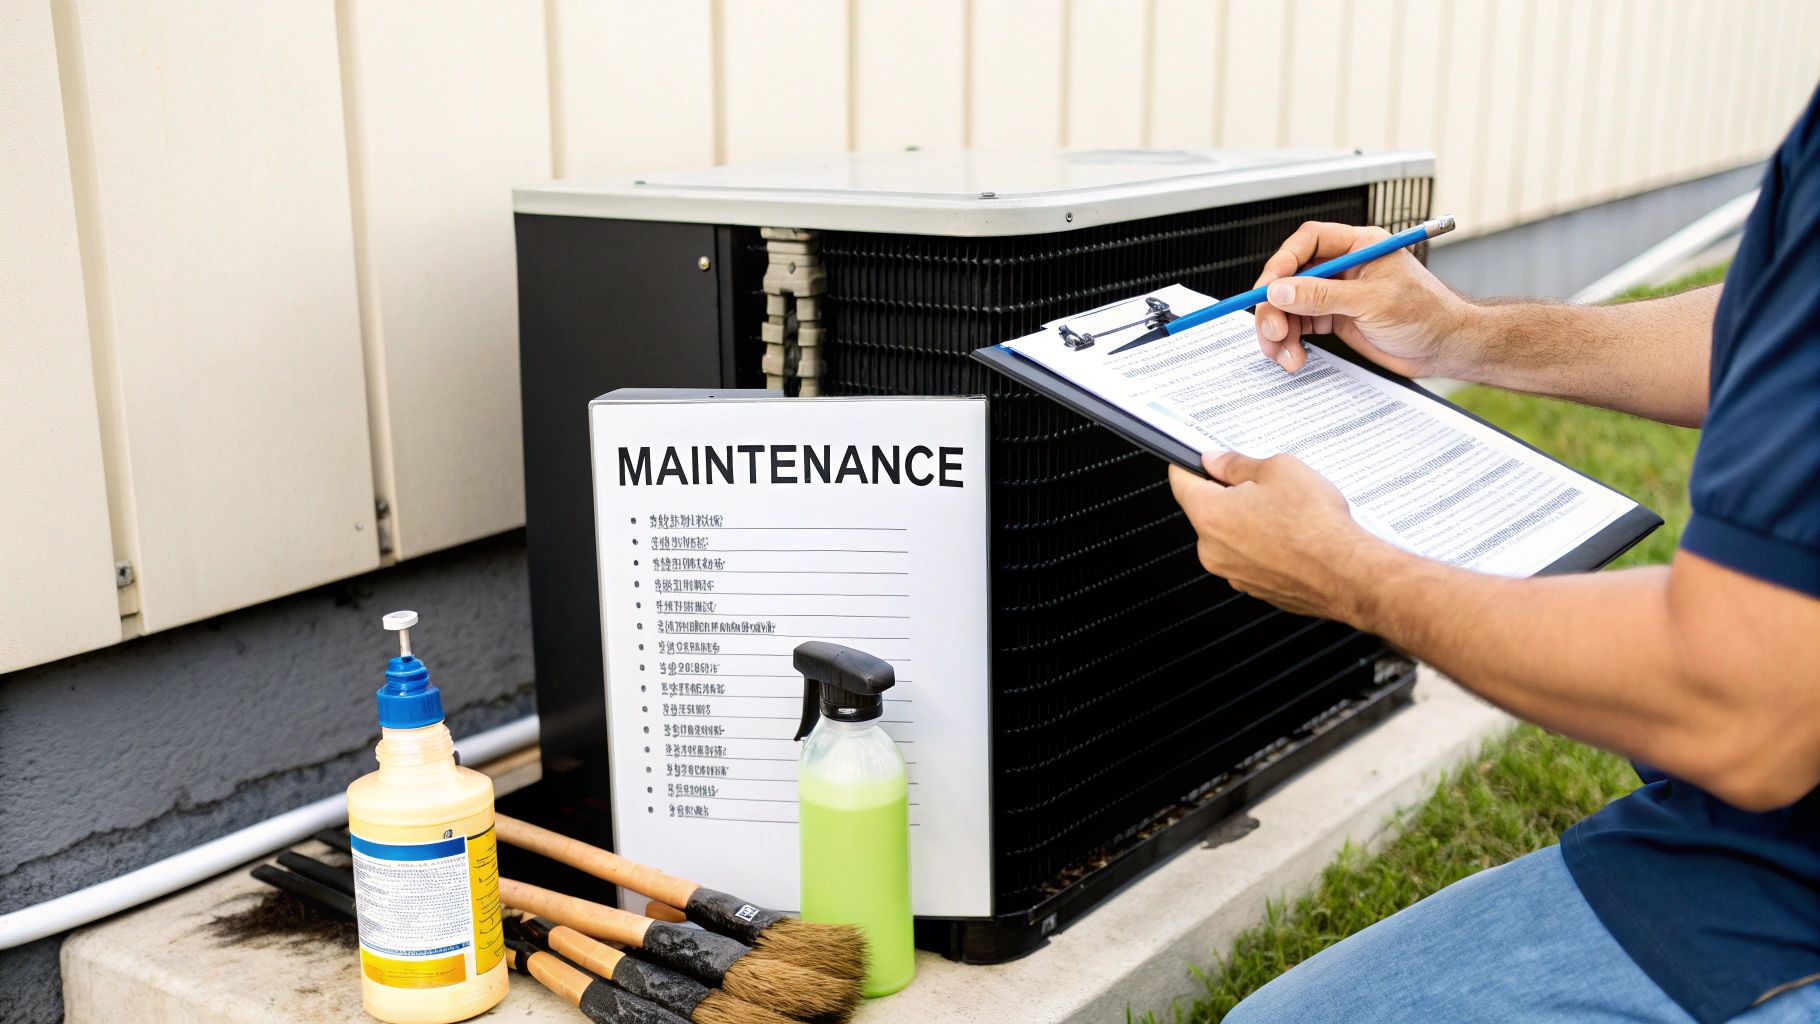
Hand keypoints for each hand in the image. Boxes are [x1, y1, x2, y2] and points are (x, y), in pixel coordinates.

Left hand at [1168, 451, 1386, 622]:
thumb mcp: (1278, 469)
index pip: (1181, 481)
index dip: (1191, 463)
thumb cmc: (1316, 525)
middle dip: (1228, 493)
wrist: (1348, 574)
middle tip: (1262, 484)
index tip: (1201, 457)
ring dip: (1247, 520)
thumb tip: (1217, 461)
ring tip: (1285, 512)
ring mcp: (1232, 573)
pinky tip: (1291, 535)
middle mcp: (1213, 550)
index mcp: (1210, 515)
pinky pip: (1249, 557)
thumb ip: (1238, 464)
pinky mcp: (1254, 588)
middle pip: (1206, 510)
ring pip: (1229, 535)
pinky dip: (1262, 544)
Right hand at [1251, 221, 1474, 377]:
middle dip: (1276, 306)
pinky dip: (1291, 343)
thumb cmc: (1426, 315)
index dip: (1283, 263)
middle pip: (1292, 277)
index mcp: (1359, 245)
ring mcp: (1337, 293)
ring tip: (1285, 354)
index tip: (1267, 289)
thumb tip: (1279, 290)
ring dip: (1280, 330)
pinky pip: (1300, 326)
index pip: (1309, 242)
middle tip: (1273, 331)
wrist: (1446, 349)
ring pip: (1290, 305)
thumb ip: (1322, 295)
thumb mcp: (1372, 302)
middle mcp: (1344, 266)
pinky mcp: (1334, 319)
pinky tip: (1294, 357)